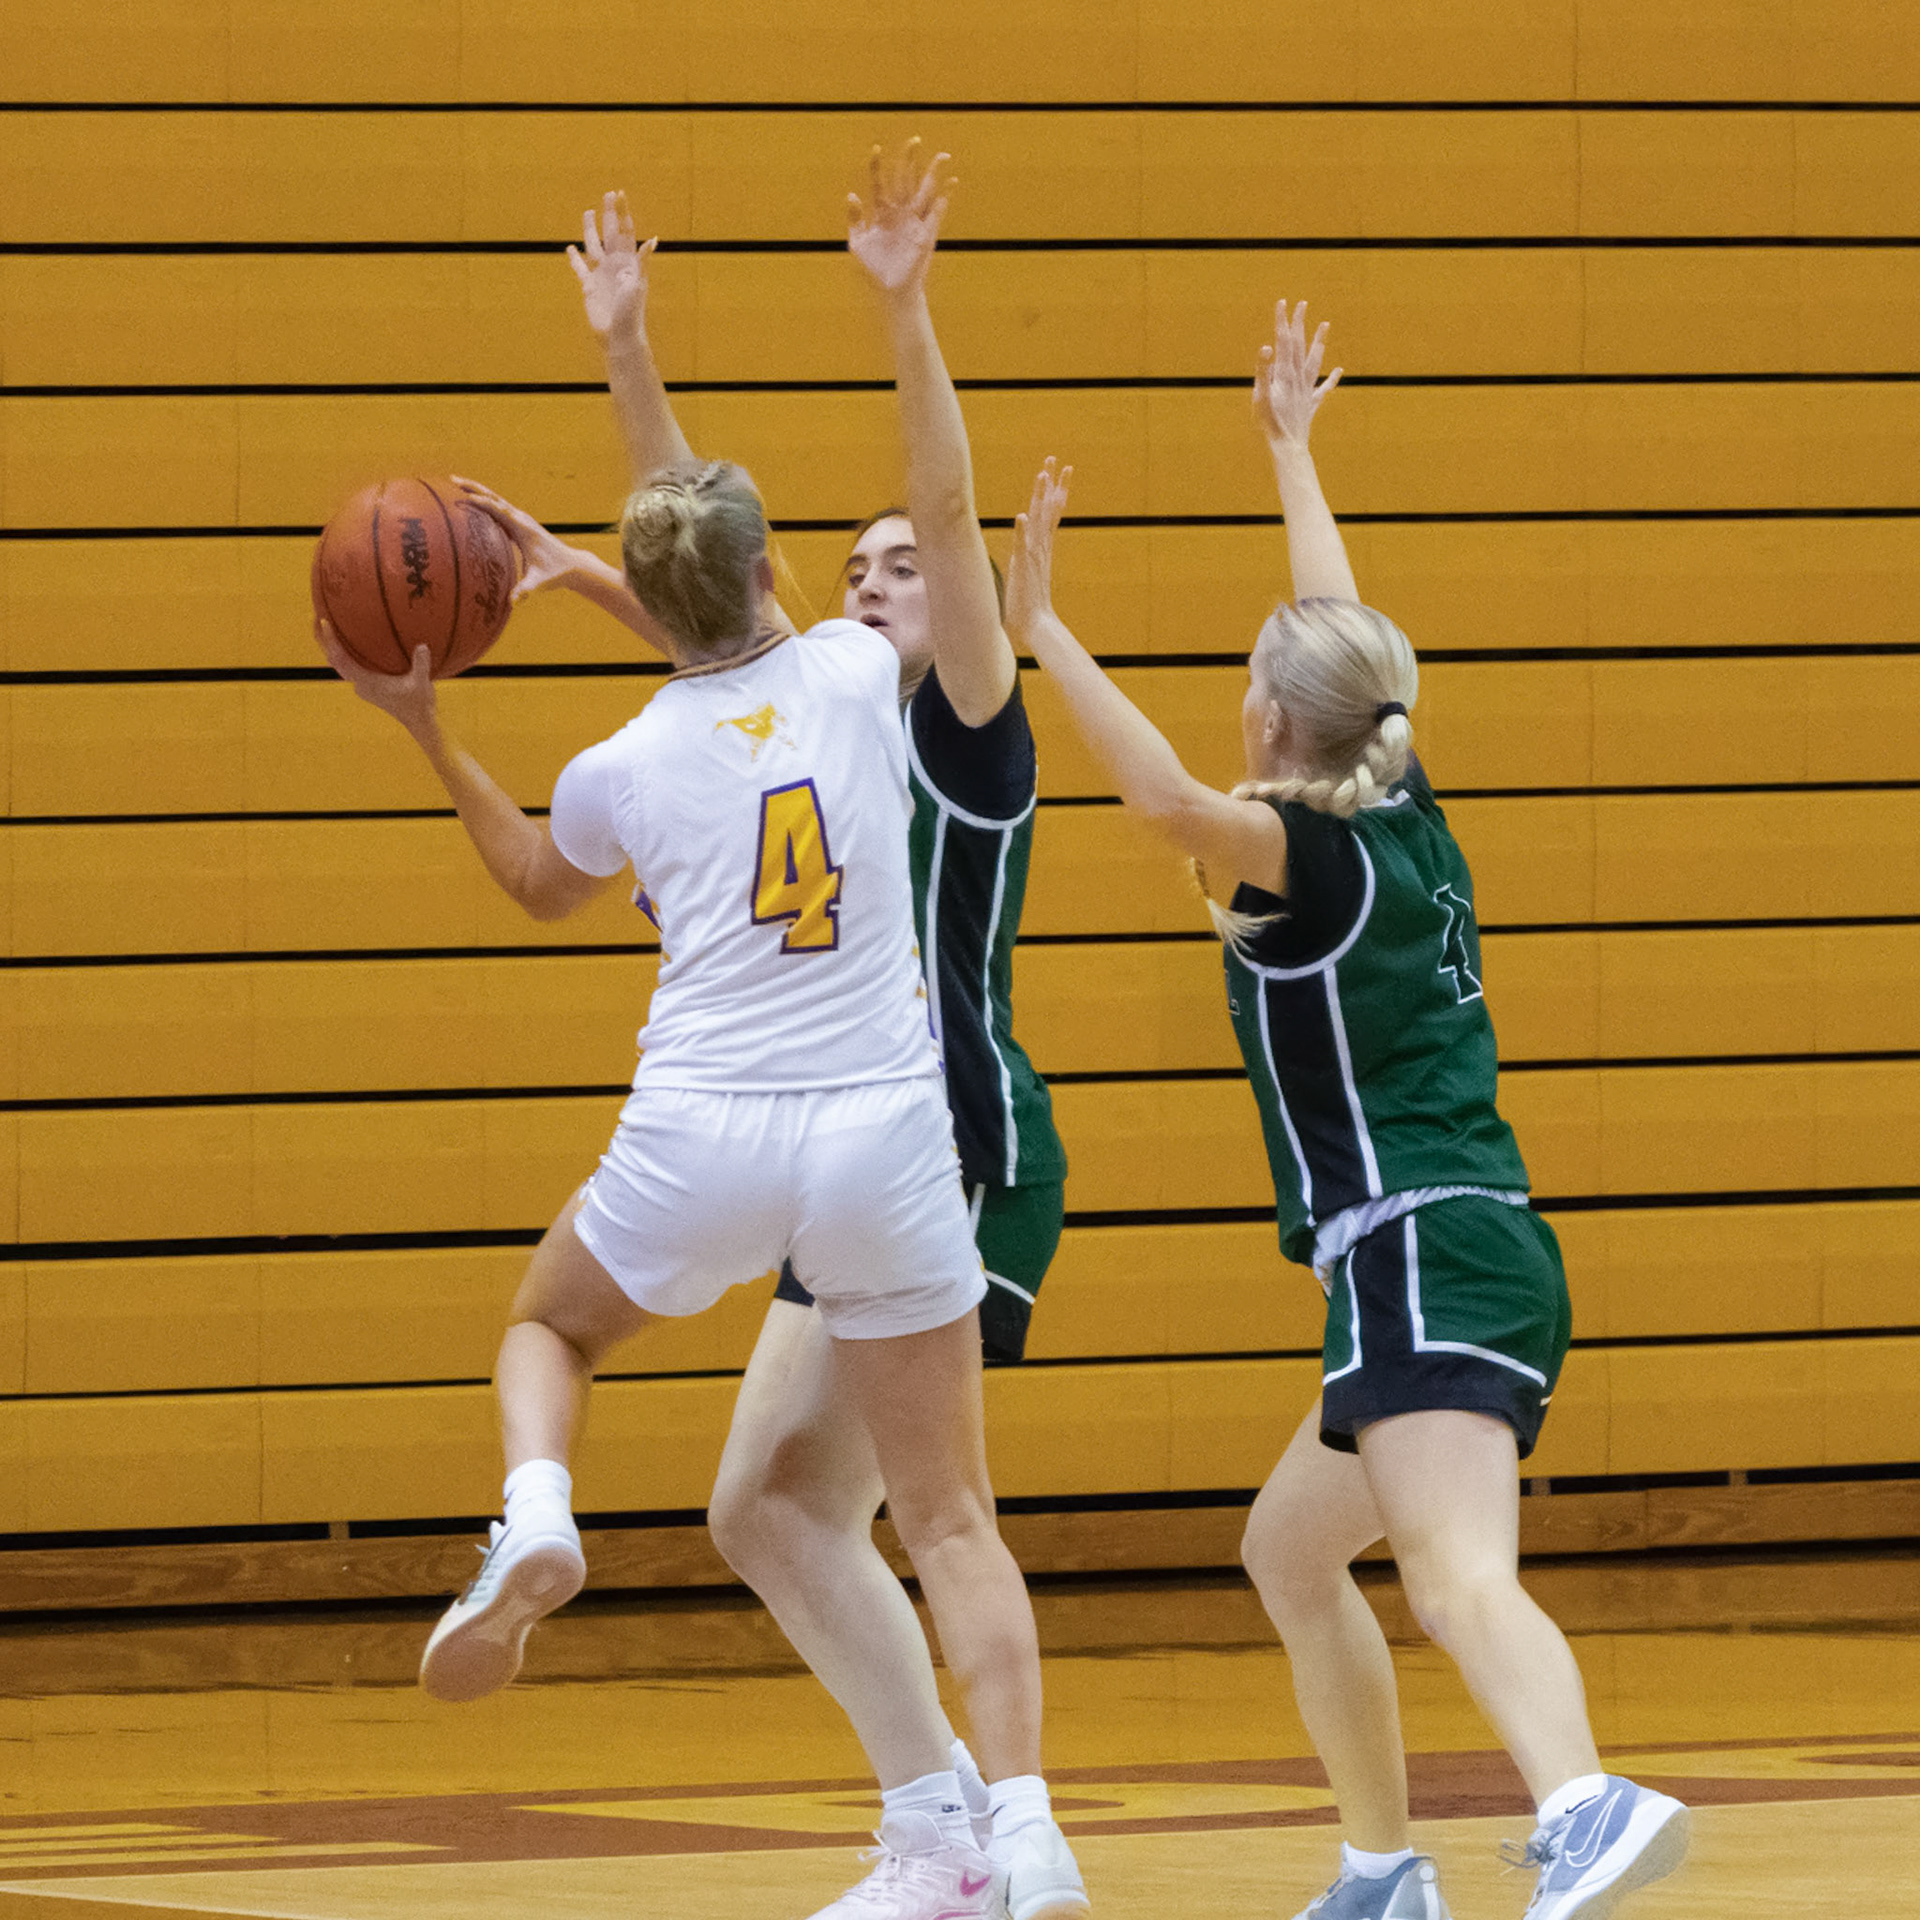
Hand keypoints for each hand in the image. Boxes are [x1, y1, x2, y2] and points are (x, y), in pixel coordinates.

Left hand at [317, 618, 438, 736]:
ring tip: (327, 627)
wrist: (418, 722)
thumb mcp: (422, 684)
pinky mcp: (366, 686)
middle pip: (333, 660)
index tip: (323, 622)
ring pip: (339, 664)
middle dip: (324, 640)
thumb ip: (421, 665)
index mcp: (366, 682)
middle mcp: (359, 684)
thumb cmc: (419, 704)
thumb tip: (422, 645)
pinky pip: (349, 666)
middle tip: (317, 617)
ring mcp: (361, 686)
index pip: (341, 659)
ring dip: (332, 647)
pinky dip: (344, 653)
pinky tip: (349, 641)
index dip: (330, 641)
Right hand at [452, 476, 583, 603]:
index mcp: (524, 529)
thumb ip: (525, 590)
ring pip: (495, 500)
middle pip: (494, 498)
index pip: (501, 511)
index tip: (466, 498)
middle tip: (452, 479)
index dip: (484, 504)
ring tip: (454, 483)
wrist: (571, 564)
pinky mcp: (517, 524)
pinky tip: (469, 501)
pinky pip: (496, 509)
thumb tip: (513, 602)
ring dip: (476, 490)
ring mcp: (519, 520)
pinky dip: (482, 502)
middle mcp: (521, 519)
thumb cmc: (555, 572)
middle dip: (474, 488)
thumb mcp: (539, 582)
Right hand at [568, 190, 656, 343]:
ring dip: (591, 229)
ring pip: (594, 245)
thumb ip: (642, 261)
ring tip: (588, 212)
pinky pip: (579, 269)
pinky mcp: (589, 287)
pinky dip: (574, 259)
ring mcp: (601, 274)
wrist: (619, 336)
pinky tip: (570, 249)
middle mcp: (615, 265)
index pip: (626, 231)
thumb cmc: (632, 312)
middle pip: (611, 232)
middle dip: (610, 213)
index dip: (623, 212)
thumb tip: (652, 240)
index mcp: (629, 262)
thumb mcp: (638, 284)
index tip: (620, 194)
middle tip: (608, 194)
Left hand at [848, 138, 952, 295]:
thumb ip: (855, 219)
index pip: (880, 184)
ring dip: (933, 174)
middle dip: (910, 161)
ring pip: (924, 192)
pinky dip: (944, 198)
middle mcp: (900, 214)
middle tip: (914, 140)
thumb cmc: (873, 271)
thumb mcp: (857, 243)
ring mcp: (914, 223)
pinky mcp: (926, 234)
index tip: (875, 149)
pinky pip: (937, 213)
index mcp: (882, 214)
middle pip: (905, 181)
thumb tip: (852, 194)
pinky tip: (951, 184)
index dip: (877, 167)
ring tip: (942, 156)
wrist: (889, 293)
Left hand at [1006, 457, 1072, 637]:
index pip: (1050, 514)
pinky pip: (1023, 547)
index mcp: (1040, 549)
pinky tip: (1021, 516)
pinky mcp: (1025, 569)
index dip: (1054, 491)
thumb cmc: (1028, 607)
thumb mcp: (1024, 578)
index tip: (1059, 470)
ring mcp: (1033, 557)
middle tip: (1054, 459)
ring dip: (1041, 498)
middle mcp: (1040, 549)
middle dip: (1052, 484)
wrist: (1036, 628)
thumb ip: (1023, 565)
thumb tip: (1021, 560)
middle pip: (1049, 510)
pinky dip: (1022, 532)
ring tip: (1042, 475)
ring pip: (1039, 521)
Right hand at [1254, 300, 1341, 452]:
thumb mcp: (1260, 397)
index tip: (1283, 302)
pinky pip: (1323, 389)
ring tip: (1325, 324)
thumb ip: (1263, 371)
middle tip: (1302, 303)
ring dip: (1319, 341)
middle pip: (1299, 345)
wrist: (1288, 447)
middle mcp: (1299, 378)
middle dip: (1300, 323)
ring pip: (1315, 360)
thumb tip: (1267, 347)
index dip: (1283, 321)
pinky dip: (1331, 379)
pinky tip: (1339, 370)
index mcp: (1285, 374)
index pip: (1284, 341)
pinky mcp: (1311, 405)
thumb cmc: (1270, 425)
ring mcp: (1307, 391)